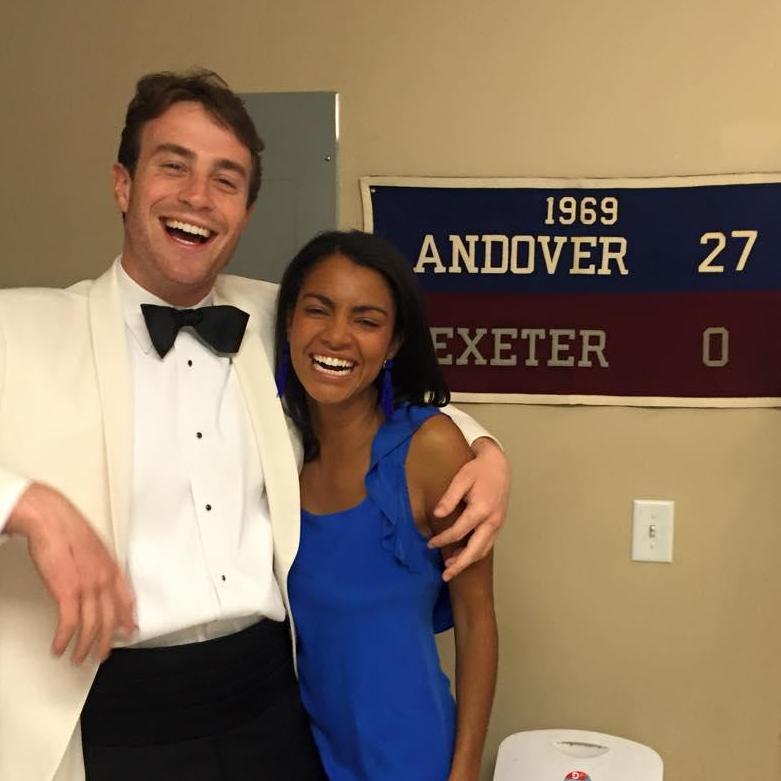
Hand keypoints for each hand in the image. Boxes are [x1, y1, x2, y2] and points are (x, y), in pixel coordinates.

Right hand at [6, 482, 135, 663]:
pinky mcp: (67, 592)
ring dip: (84, 646)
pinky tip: (60, 648)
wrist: (52, 520)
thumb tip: (99, 577)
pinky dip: (64, 640)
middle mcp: (103, 579)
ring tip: (78, 658)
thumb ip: (99, 566)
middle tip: (102, 654)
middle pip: (110, 618)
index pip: (126, 599)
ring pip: (91, 625)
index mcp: (111, 567)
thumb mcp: (94, 548)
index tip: (128, 630)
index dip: (127, 618)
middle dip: (106, 641)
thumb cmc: (68, 529)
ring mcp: (87, 586)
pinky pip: (69, 624)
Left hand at [428, 437, 509, 580]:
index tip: (430, 544)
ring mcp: (498, 524)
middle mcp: (492, 521)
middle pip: (475, 550)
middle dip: (460, 565)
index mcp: (481, 510)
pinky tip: (464, 554)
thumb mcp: (461, 479)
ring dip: (468, 561)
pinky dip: (476, 553)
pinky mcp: (499, 524)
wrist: (498, 464)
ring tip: (452, 568)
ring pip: (483, 550)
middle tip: (445, 576)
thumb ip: (449, 498)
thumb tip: (437, 515)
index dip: (443, 540)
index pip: (459, 532)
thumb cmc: (478, 469)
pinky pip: (487, 544)